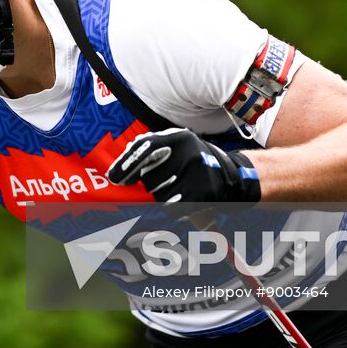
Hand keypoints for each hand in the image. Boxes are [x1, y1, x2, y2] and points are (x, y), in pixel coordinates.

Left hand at [107, 129, 261, 204]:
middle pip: (150, 178)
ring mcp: (198, 174)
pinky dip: (174, 209)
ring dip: (163, 197)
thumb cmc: (195, 160)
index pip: (146, 147)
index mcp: (179, 138)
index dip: (127, 163)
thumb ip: (152, 147)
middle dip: (151, 184)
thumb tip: (125, 154)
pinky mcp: (204, 194)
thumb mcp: (178, 145)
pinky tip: (185, 200)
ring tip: (180, 188)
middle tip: (167, 180)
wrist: (232, 174)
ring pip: (160, 196)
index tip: (114, 178)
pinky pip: (173, 209)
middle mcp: (189, 153)